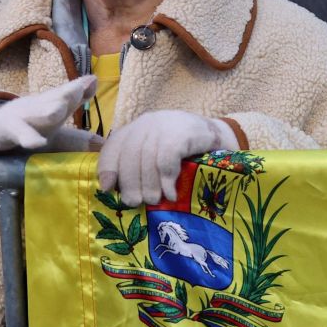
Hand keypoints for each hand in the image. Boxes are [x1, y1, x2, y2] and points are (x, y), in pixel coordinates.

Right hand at [0, 77, 98, 152]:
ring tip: (57, 110)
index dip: (80, 88)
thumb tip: (101, 112)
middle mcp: (40, 106)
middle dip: (68, 93)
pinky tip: (38, 142)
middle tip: (81, 89)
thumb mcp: (56, 116)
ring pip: (38, 112)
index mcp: (53, 103)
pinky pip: (21, 133)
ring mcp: (25, 116)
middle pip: (55, 97)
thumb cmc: (33, 121)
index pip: (68, 94)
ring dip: (48, 110)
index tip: (92, 81)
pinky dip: (29, 137)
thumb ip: (77, 108)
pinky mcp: (11, 129)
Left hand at [97, 110, 234, 206]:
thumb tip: (114, 189)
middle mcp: (148, 123)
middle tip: (135, 202)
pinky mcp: (183, 133)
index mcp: (137, 127)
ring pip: (148, 159)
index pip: (114, 145)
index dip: (108, 167)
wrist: (219, 135)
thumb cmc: (184, 150)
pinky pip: (167, 160)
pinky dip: (166, 180)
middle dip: (130, 183)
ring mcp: (165, 126)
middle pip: (130, 155)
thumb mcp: (157, 152)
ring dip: (149, 185)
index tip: (108, 188)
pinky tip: (170, 193)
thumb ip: (138, 163)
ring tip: (154, 201)